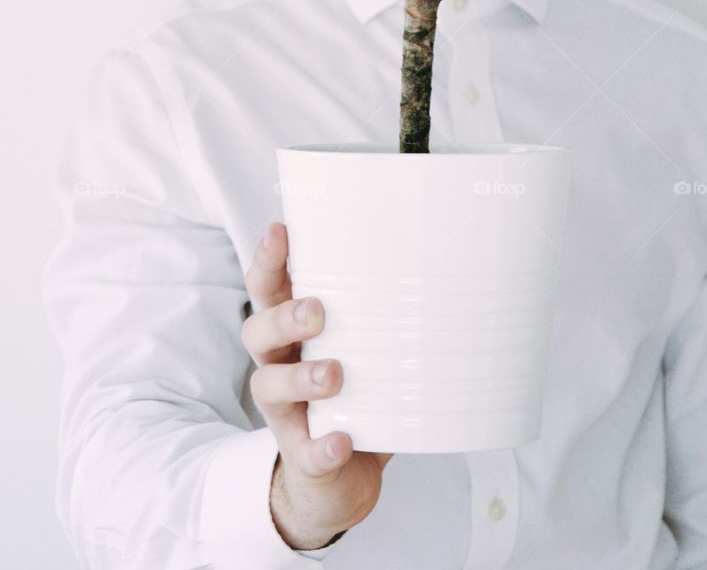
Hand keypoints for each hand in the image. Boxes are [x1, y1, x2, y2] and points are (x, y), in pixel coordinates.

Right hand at [243, 222, 393, 550]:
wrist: (338, 479)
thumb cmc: (355, 394)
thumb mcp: (363, 345)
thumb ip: (383, 312)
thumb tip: (445, 262)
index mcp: (291, 333)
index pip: (268, 288)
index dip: (268, 260)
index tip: (280, 231)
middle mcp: (278, 365)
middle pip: (259, 331)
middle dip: (284, 317)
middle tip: (317, 311)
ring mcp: (286, 413)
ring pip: (270, 387)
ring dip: (300, 378)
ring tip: (334, 374)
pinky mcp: (303, 456)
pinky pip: (306, 452)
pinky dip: (323, 447)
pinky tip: (341, 440)